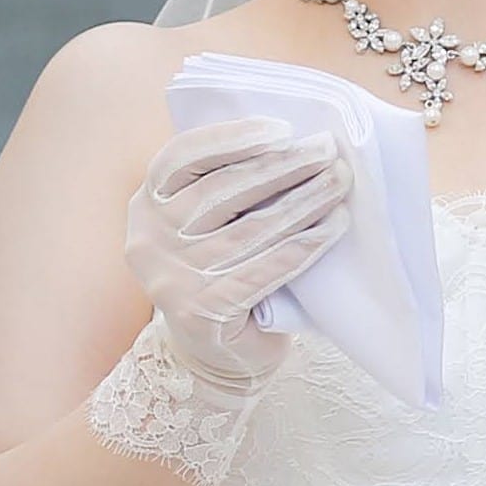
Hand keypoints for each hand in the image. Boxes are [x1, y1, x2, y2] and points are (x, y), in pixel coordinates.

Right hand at [124, 117, 347, 387]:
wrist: (217, 356)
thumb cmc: (222, 273)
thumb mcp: (206, 223)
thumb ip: (224, 185)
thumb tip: (289, 139)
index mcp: (146, 204)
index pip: (182, 157)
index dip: (231, 138)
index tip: (283, 129)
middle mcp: (150, 238)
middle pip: (222, 190)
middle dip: (281, 166)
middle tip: (326, 151)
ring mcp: (172, 277)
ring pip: (250, 229)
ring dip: (302, 201)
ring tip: (339, 183)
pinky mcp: (202, 310)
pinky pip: (264, 269)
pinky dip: (304, 246)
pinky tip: (333, 227)